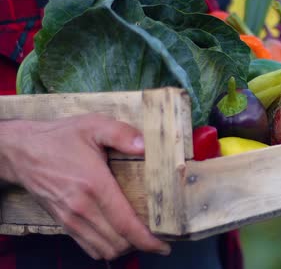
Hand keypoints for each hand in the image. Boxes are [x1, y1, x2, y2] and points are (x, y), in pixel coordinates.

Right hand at [0, 114, 170, 259]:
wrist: (21, 151)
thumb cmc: (61, 137)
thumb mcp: (94, 125)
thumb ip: (122, 133)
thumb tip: (145, 146)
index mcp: (94, 185)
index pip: (125, 224)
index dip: (147, 239)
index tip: (164, 246)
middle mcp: (82, 208)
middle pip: (118, 242)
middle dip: (142, 244)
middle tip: (159, 236)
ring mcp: (70, 219)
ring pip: (104, 249)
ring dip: (125, 248)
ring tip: (142, 236)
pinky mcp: (63, 223)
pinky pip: (88, 247)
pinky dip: (107, 248)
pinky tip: (119, 237)